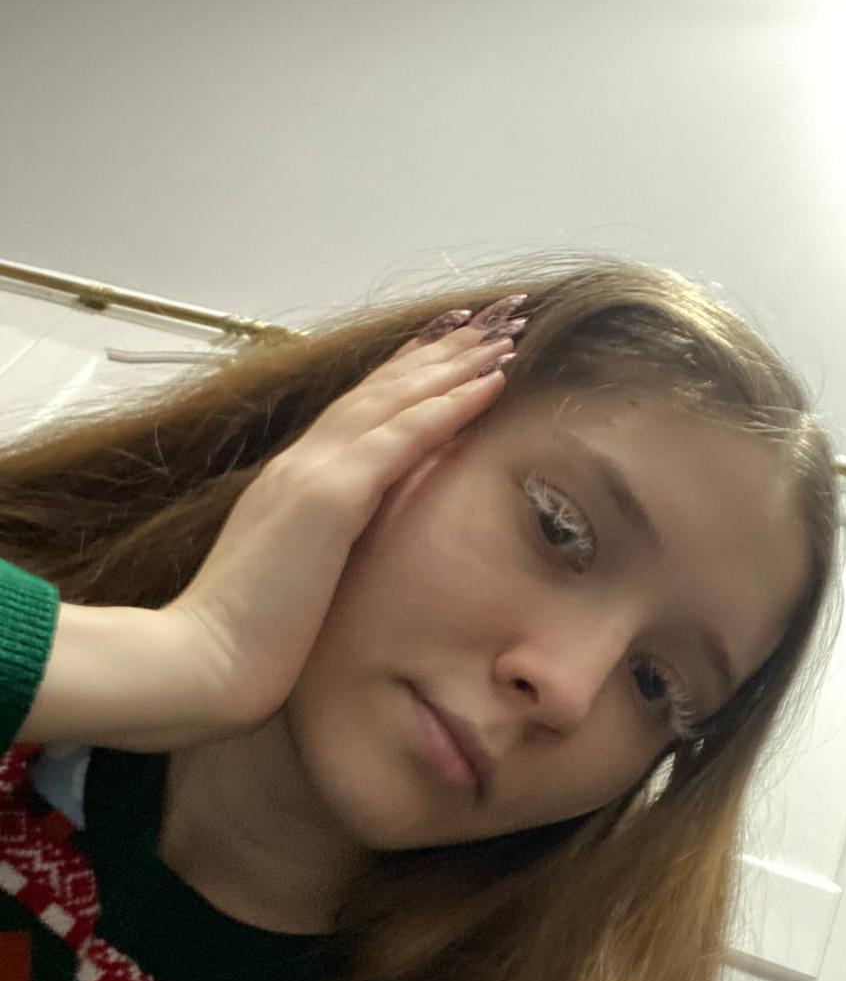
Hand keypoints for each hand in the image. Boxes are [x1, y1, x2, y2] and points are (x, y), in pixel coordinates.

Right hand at [160, 298, 525, 736]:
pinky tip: (492, 381)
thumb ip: (319, 548)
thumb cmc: (245, 641)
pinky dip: (450, 404)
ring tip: (508, 331)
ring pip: (398, 398)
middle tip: (495, 316)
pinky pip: (404, 436)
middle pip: (383, 388)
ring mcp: (314, 473)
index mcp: (292, 481)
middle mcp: (302, 462)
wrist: (201, 664)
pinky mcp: (330, 497)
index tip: (450, 347)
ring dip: (458, 362)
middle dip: (442, 350)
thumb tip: (348, 547)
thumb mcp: (290, 578)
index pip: (359, 411)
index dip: (407, 375)